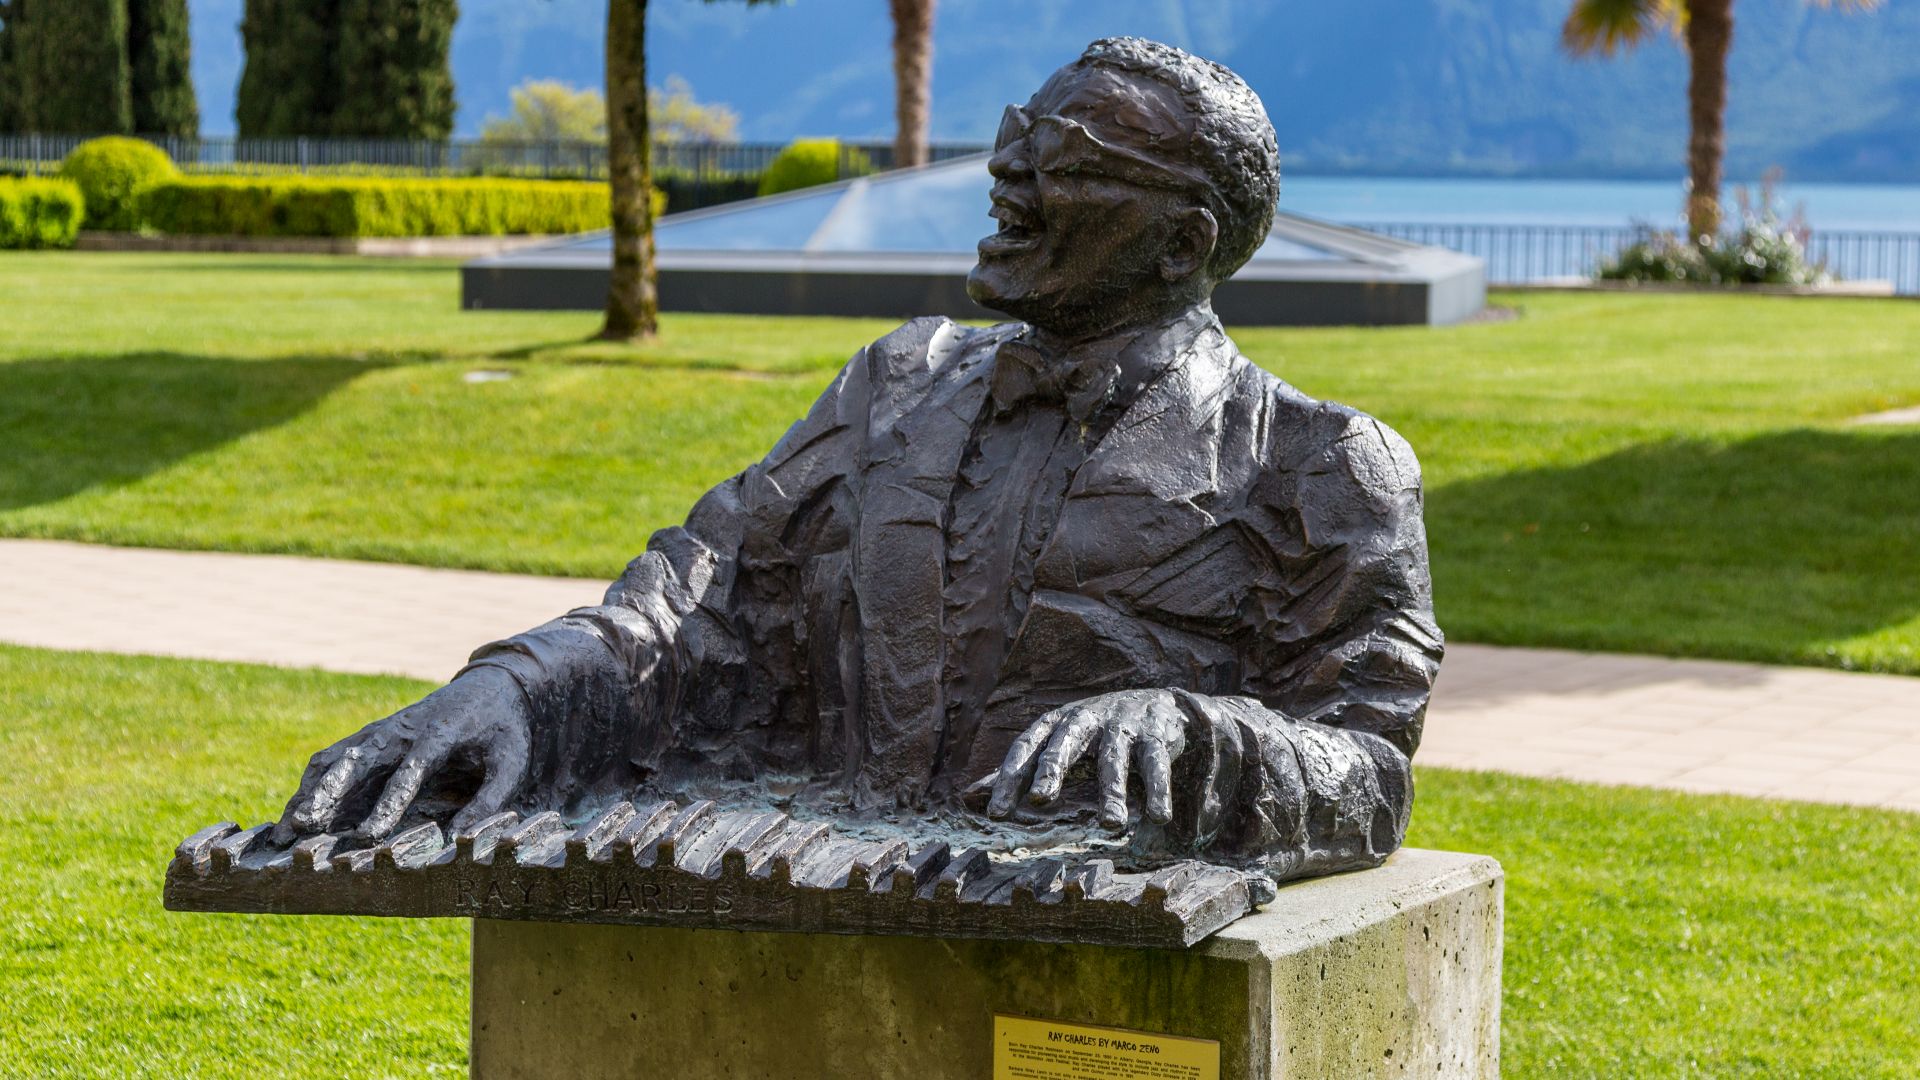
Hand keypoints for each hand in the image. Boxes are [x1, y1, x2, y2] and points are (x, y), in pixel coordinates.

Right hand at [272, 666, 532, 843]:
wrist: (490, 688)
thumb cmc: (503, 731)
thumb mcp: (512, 762)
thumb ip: (490, 799)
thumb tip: (459, 841)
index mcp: (440, 733)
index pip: (410, 768)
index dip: (387, 801)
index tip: (368, 835)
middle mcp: (402, 730)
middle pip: (358, 759)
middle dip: (328, 794)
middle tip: (303, 829)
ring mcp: (381, 732)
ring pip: (336, 759)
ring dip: (308, 792)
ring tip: (284, 831)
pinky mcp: (369, 738)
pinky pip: (332, 759)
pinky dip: (309, 785)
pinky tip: (293, 816)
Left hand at [983, 689, 1188, 829]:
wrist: (1160, 704)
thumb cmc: (1096, 732)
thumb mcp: (1056, 744)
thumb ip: (1018, 771)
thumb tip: (968, 797)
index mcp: (1056, 724)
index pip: (1026, 748)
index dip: (1009, 778)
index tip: (994, 812)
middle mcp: (1086, 720)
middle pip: (1064, 745)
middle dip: (1052, 771)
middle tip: (1040, 799)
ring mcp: (1122, 726)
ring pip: (1114, 761)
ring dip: (1114, 793)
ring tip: (1111, 826)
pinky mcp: (1156, 736)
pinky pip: (1156, 764)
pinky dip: (1159, 790)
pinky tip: (1160, 817)